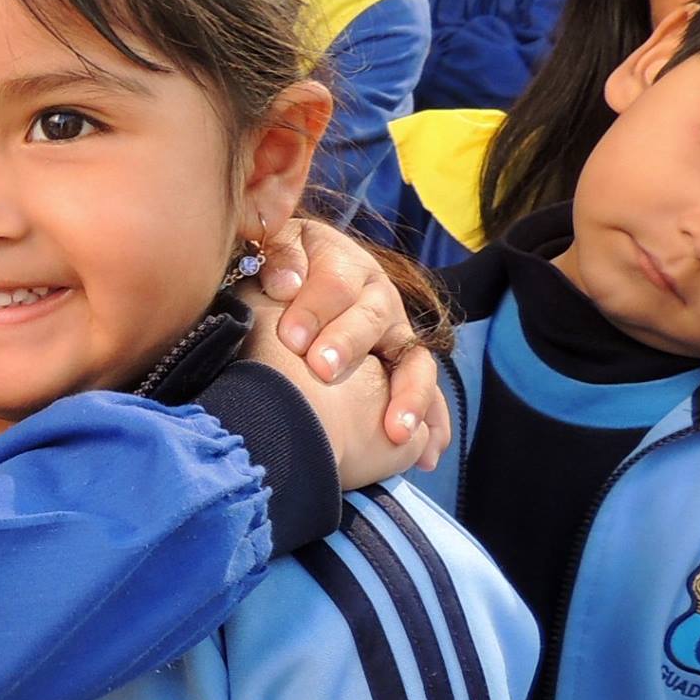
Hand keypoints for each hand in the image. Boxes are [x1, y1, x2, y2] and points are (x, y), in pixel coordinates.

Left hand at [258, 219, 449, 468]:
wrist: (280, 281)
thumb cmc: (270, 267)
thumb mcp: (270, 245)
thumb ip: (278, 253)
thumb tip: (287, 282)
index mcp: (343, 260)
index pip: (336, 281)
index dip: (315, 307)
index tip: (292, 337)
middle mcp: (376, 294)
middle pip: (373, 318)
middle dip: (349, 344)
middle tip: (322, 369)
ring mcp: (392, 330)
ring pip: (412, 358)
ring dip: (406, 394)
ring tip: (396, 429)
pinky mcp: (398, 362)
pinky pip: (420, 390)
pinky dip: (429, 420)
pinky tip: (428, 454)